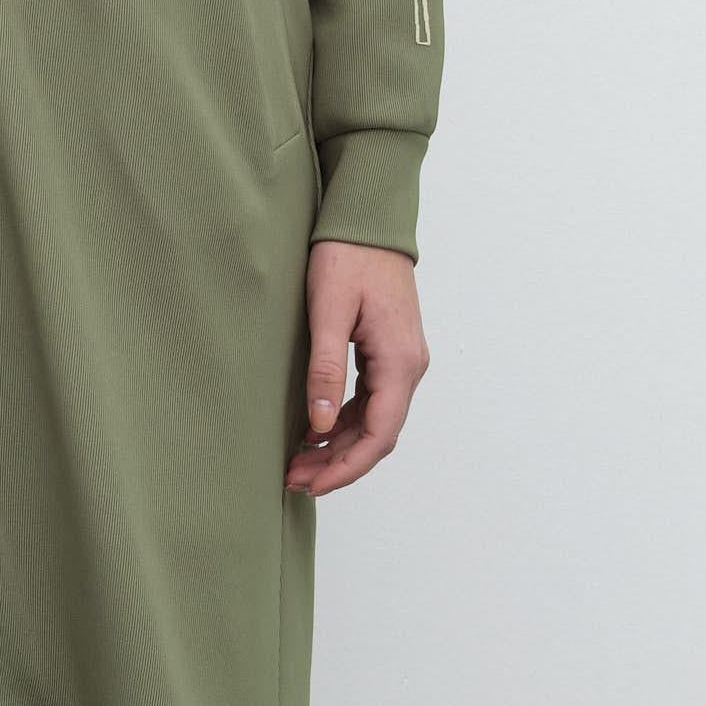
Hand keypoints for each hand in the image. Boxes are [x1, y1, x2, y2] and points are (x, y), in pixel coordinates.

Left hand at [286, 239, 428, 494]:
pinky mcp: (389, 352)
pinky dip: (343, 422)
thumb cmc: (347, 257)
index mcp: (400, 362)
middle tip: (295, 479)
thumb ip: (326, 369)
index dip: (346, 467)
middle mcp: (409, 366)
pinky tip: (314, 429)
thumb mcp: (329, 312)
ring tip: (298, 461)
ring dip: (339, 445)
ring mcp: (402, 361)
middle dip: (338, 464)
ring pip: (374, 421)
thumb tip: (318, 425)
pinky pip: (371, 401)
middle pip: (378, 435)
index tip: (312, 484)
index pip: (378, 435)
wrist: (367, 220)